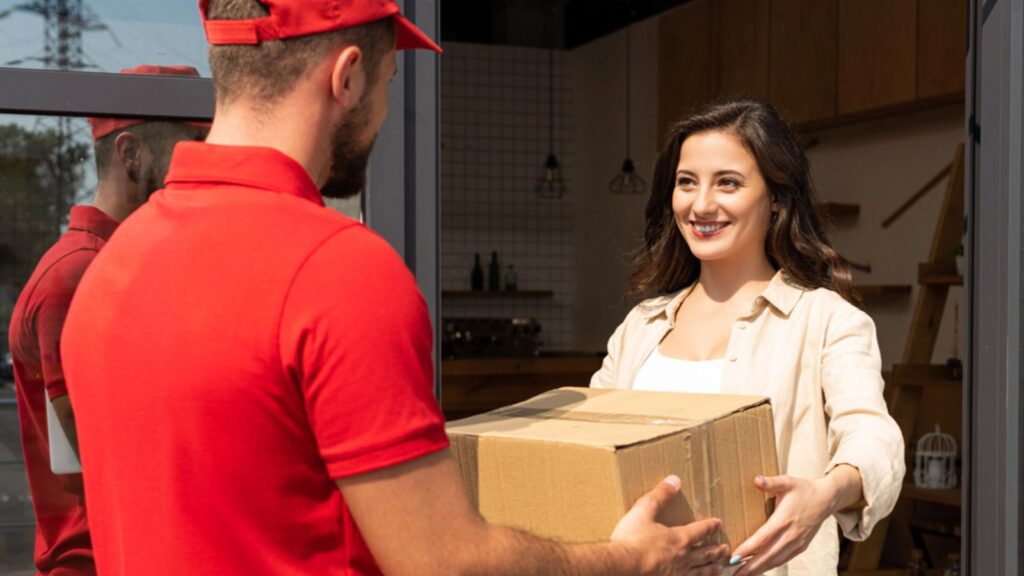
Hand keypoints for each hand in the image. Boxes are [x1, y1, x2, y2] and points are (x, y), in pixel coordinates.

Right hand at [611, 475, 729, 575]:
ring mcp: (677, 575)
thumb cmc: (632, 540)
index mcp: (679, 538)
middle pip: (704, 553)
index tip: (719, 524)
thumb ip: (660, 495)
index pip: (700, 530)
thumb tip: (675, 480)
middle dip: (716, 550)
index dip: (710, 526)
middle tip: (726, 549)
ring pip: (700, 571)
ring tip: (720, 568)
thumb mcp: (644, 510)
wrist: (623, 567)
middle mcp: (683, 558)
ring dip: (711, 569)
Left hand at [730, 475, 834, 575]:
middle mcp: (791, 534)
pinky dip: (771, 565)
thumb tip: (756, 480)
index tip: (734, 556)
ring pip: (776, 560)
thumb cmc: (803, 489)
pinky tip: (759, 569)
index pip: (763, 537)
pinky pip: (784, 559)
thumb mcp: (787, 482)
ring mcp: (797, 542)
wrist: (826, 499)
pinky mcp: (801, 547)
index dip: (748, 549)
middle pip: (768, 554)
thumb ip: (771, 482)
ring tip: (743, 575)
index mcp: (784, 519)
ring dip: (759, 569)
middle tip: (734, 574)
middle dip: (750, 566)